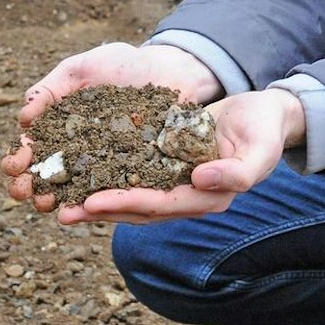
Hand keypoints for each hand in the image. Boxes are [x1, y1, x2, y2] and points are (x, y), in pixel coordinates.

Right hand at [1, 42, 225, 209]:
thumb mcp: (81, 69)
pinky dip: (97, 202)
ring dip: (56, 202)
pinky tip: (83, 208)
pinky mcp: (134, 174)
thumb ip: (51, 90)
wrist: (170, 69)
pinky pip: (114, 192)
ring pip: (75, 191)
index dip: (17, 159)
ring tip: (47, 204)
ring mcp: (106, 166)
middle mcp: (78, 152)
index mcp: (59, 129)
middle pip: (47, 177)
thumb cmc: (122, 65)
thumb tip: (23, 119)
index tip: (13, 164)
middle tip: (22, 190)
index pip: (31, 149)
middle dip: (28, 187)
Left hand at [62, 87, 306, 225]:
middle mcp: (187, 196)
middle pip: (137, 209)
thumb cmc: (264, 130)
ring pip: (129, 196)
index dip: (125, 204)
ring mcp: (175, 182)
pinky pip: (131, 174)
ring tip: (60, 200)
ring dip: (95, 199)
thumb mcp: (260, 149)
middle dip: (99, 210)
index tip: (92, 202)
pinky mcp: (165, 165)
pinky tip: (79, 170)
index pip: (160, 205)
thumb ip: (237, 172)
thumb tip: (200, 180)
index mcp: (208, 198)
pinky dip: (106, 174)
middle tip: (63, 211)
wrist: (264, 113)